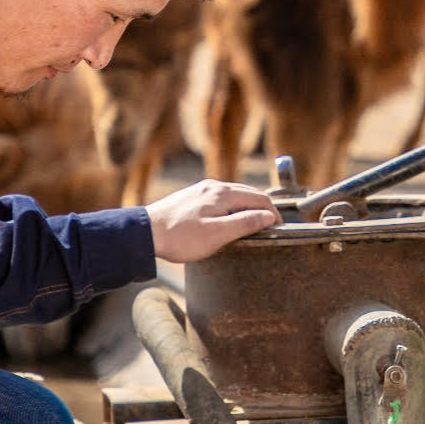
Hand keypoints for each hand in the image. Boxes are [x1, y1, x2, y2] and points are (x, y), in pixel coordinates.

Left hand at [145, 180, 278, 261]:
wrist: (144, 233)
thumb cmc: (180, 237)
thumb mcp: (217, 234)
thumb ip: (245, 223)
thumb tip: (269, 216)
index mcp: (223, 193)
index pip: (260, 198)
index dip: (274, 213)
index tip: (279, 228)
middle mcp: (214, 186)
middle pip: (249, 194)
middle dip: (263, 209)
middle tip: (270, 229)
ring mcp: (202, 190)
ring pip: (235, 196)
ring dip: (248, 209)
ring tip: (252, 227)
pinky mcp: (193, 198)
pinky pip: (222, 200)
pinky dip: (233, 209)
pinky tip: (229, 222)